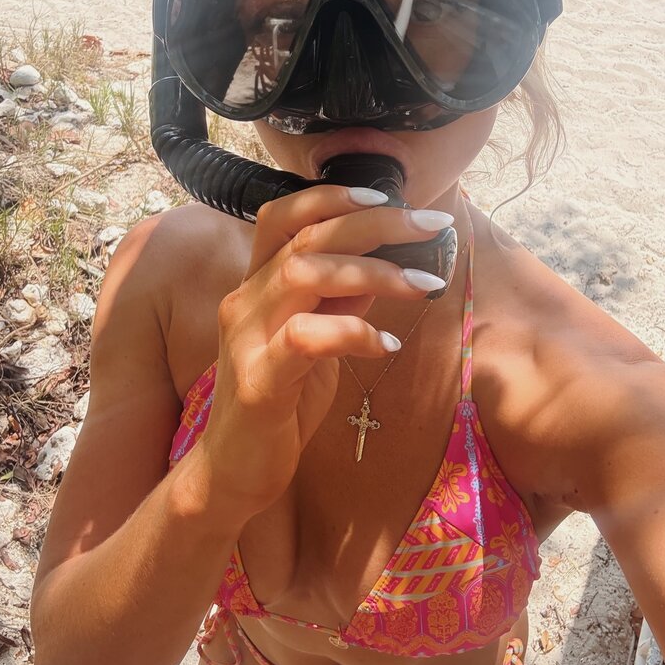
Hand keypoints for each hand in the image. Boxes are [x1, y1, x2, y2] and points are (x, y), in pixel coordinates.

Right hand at [198, 187, 452, 517]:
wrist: (235, 470)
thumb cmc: (280, 399)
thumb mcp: (315, 337)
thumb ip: (339, 298)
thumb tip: (384, 259)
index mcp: (255, 284)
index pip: (283, 215)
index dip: (332, 195)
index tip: (387, 194)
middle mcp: (244, 300)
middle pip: (307, 236)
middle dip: (376, 223)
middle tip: (430, 225)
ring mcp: (245, 339)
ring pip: (304, 274)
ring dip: (373, 271)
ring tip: (423, 282)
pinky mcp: (257, 382)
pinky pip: (305, 339)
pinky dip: (353, 333)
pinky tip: (386, 344)